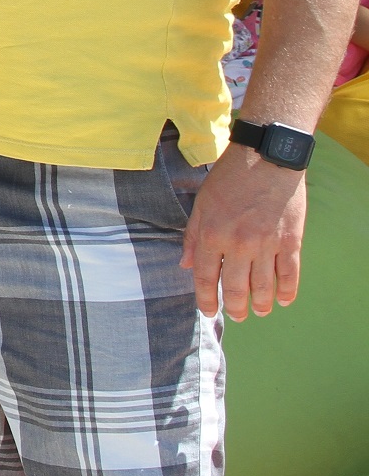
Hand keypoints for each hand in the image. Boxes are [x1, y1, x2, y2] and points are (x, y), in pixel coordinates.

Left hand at [180, 146, 307, 319]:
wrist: (266, 159)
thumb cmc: (229, 178)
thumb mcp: (202, 204)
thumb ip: (194, 236)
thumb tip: (186, 265)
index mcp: (212, 235)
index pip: (206, 278)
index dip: (207, 299)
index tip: (208, 311)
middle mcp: (239, 244)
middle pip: (236, 287)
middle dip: (236, 307)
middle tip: (237, 316)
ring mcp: (267, 245)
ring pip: (263, 286)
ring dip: (261, 303)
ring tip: (259, 312)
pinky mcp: (290, 241)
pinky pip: (289, 274)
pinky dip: (287, 291)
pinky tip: (283, 300)